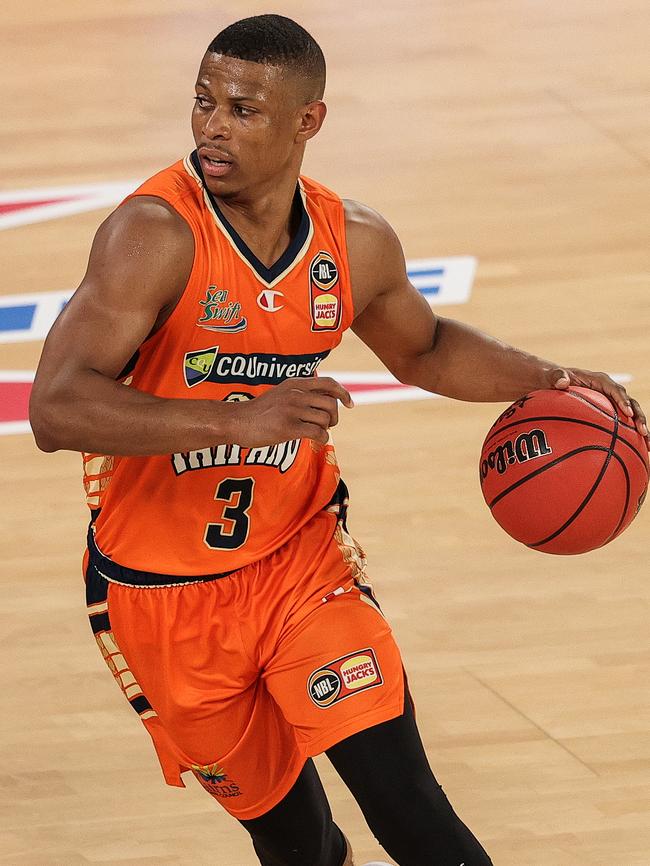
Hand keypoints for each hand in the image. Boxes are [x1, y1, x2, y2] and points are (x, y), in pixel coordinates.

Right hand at [231, 376, 353, 447]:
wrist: (235, 421)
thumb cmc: (259, 411)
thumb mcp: (281, 393)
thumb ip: (301, 393)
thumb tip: (328, 398)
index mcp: (295, 383)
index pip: (328, 383)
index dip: (343, 393)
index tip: (350, 404)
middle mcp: (295, 394)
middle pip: (331, 404)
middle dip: (334, 417)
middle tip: (328, 425)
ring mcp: (291, 410)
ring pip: (325, 419)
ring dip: (326, 429)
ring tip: (316, 432)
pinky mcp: (287, 428)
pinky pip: (317, 432)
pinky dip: (321, 438)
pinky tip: (314, 440)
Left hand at [549, 367, 648, 448]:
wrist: (553, 382)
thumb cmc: (553, 378)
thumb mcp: (551, 375)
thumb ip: (557, 377)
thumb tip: (562, 382)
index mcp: (599, 381)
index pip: (615, 390)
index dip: (623, 401)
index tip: (628, 413)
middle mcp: (609, 391)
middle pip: (630, 403)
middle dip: (639, 417)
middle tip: (643, 433)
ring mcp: (611, 402)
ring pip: (631, 415)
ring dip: (640, 429)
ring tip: (647, 447)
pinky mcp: (609, 412)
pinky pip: (622, 424)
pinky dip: (629, 436)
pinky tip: (636, 452)